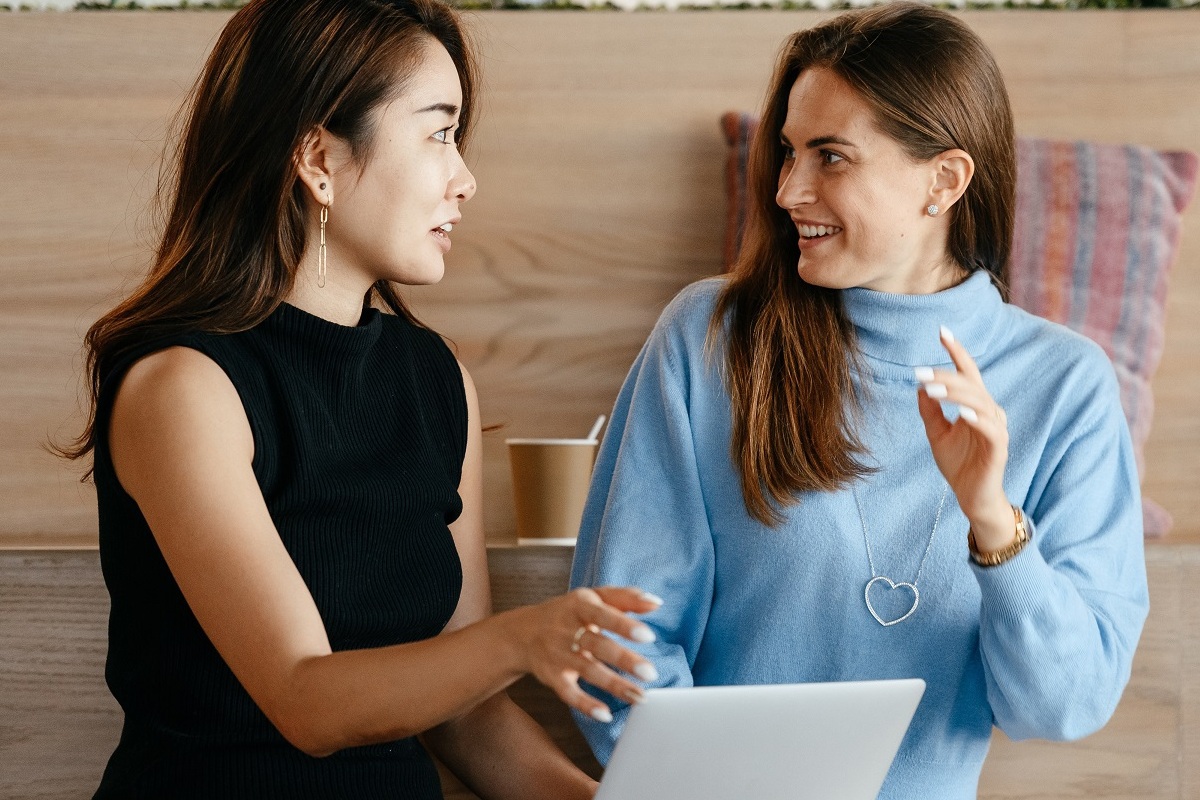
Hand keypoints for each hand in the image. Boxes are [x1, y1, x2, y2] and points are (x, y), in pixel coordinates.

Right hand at [503, 586, 661, 723]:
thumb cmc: (568, 613)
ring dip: (615, 685)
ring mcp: (558, 655)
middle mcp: (567, 630)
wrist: (521, 633)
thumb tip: (655, 602)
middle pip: (598, 645)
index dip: (624, 625)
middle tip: (651, 673)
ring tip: (641, 697)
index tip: (648, 636)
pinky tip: (606, 715)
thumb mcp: (592, 598)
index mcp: (580, 606)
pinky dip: (585, 705)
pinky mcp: (552, 677)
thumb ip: (624, 598)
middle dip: (624, 660)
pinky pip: (568, 693)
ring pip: (588, 671)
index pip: (603, 614)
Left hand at [914, 326, 1012, 545]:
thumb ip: (930, 411)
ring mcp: (996, 429)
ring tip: (933, 389)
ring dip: (957, 394)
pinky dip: (977, 419)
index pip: (968, 373)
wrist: (971, 497)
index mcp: (976, 405)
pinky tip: (962, 413)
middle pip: (971, 385)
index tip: (942, 331)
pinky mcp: (999, 448)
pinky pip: (991, 429)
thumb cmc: (958, 464)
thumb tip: (920, 386)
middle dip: (946, 376)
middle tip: (920, 372)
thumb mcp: (937, 434)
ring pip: (980, 402)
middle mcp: (990, 412)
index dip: (957, 351)